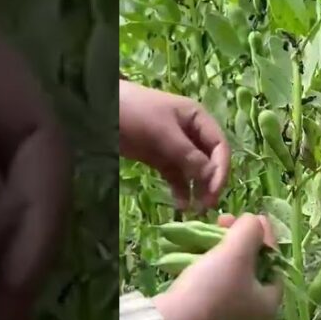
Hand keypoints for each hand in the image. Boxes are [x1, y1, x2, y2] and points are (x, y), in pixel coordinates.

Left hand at [119, 80, 229, 210]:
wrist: (99, 110)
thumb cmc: (135, 112)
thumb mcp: (163, 131)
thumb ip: (187, 154)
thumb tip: (210, 176)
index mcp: (198, 118)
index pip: (219, 146)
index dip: (221, 169)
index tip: (215, 190)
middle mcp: (191, 134)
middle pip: (210, 161)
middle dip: (210, 182)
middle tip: (207, 205)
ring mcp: (175, 148)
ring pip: (194, 172)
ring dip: (197, 190)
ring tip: (195, 210)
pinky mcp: (160, 159)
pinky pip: (176, 177)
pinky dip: (180, 190)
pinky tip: (180, 205)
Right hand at [155, 213, 282, 319]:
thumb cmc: (210, 291)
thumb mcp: (235, 252)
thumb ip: (251, 231)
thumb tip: (255, 222)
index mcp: (270, 308)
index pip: (274, 264)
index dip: (263, 237)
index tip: (248, 218)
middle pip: (251, 274)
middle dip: (239, 245)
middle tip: (222, 225)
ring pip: (230, 285)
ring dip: (221, 259)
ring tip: (205, 241)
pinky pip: (212, 298)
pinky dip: (207, 277)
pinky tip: (192, 264)